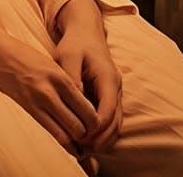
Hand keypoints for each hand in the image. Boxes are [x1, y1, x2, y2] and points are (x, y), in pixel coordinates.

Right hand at [0, 17, 98, 161]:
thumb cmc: (24, 56)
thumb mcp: (50, 64)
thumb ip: (66, 84)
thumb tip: (84, 107)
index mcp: (60, 76)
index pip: (87, 108)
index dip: (95, 122)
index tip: (95, 126)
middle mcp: (50, 90)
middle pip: (79, 125)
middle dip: (87, 135)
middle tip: (89, 137)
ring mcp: (36, 101)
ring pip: (65, 133)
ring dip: (75, 142)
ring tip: (79, 143)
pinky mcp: (25, 108)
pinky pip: (49, 132)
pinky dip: (61, 142)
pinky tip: (65, 143)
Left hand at [54, 0, 122, 155]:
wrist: (85, 32)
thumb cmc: (75, 44)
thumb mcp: (68, 56)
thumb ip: (71, 76)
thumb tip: (75, 98)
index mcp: (108, 79)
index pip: (107, 111)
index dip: (96, 127)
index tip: (82, 138)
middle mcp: (115, 88)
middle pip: (115, 122)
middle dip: (101, 138)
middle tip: (82, 150)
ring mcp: (114, 93)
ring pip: (115, 123)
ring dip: (102, 138)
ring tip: (84, 150)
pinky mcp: (108, 96)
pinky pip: (110, 118)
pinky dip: (102, 131)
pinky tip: (87, 138)